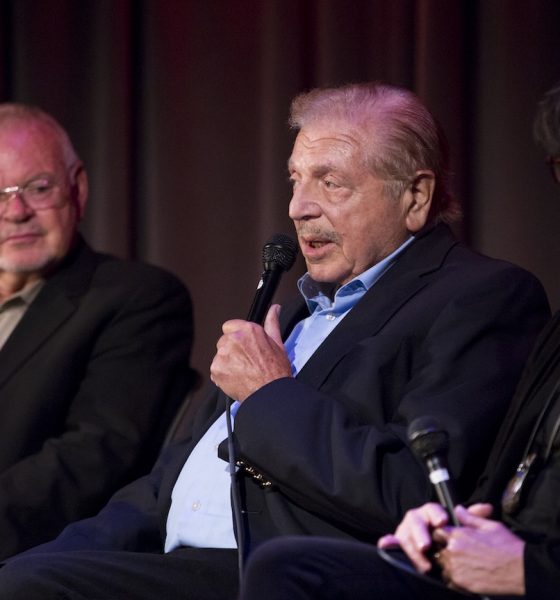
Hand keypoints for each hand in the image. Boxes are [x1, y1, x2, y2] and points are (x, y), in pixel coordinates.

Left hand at [210, 304, 291, 401]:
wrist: (270, 393)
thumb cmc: (276, 371)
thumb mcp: (278, 343)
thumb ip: (272, 322)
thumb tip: (275, 308)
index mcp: (249, 330)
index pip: (229, 326)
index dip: (236, 336)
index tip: (243, 346)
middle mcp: (234, 339)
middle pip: (224, 341)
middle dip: (232, 350)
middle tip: (246, 362)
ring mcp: (223, 354)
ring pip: (220, 355)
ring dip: (227, 363)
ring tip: (243, 372)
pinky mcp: (216, 369)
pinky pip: (216, 369)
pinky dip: (223, 375)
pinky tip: (236, 379)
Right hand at [377, 503, 492, 573]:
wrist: (436, 543)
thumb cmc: (448, 532)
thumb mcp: (460, 525)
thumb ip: (471, 517)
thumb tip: (486, 508)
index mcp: (431, 512)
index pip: (432, 508)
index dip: (436, 514)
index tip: (442, 522)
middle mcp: (417, 518)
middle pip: (415, 521)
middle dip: (420, 533)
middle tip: (427, 546)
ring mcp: (406, 530)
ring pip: (404, 534)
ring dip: (411, 548)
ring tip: (423, 564)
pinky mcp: (399, 541)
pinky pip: (391, 541)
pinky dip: (388, 543)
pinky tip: (385, 544)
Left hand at [432, 505, 524, 595]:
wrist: (522, 570)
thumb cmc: (508, 546)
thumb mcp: (489, 526)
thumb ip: (469, 517)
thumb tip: (457, 509)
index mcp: (458, 535)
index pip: (437, 532)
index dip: (442, 534)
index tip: (449, 538)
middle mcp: (453, 551)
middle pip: (438, 549)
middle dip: (445, 550)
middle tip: (458, 553)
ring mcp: (456, 568)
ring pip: (443, 565)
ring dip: (449, 564)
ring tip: (464, 565)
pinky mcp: (462, 583)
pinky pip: (450, 580)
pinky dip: (455, 578)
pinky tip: (468, 575)